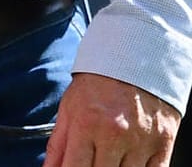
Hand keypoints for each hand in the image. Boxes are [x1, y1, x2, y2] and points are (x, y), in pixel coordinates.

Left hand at [46, 72, 179, 166]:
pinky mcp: (163, 144)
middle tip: (91, 162)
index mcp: (86, 126)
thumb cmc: (96, 87)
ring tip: (108, 161)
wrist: (134, 63)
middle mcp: (114, 136)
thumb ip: (57, 145)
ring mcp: (141, 142)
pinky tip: (127, 164)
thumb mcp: (68, 110)